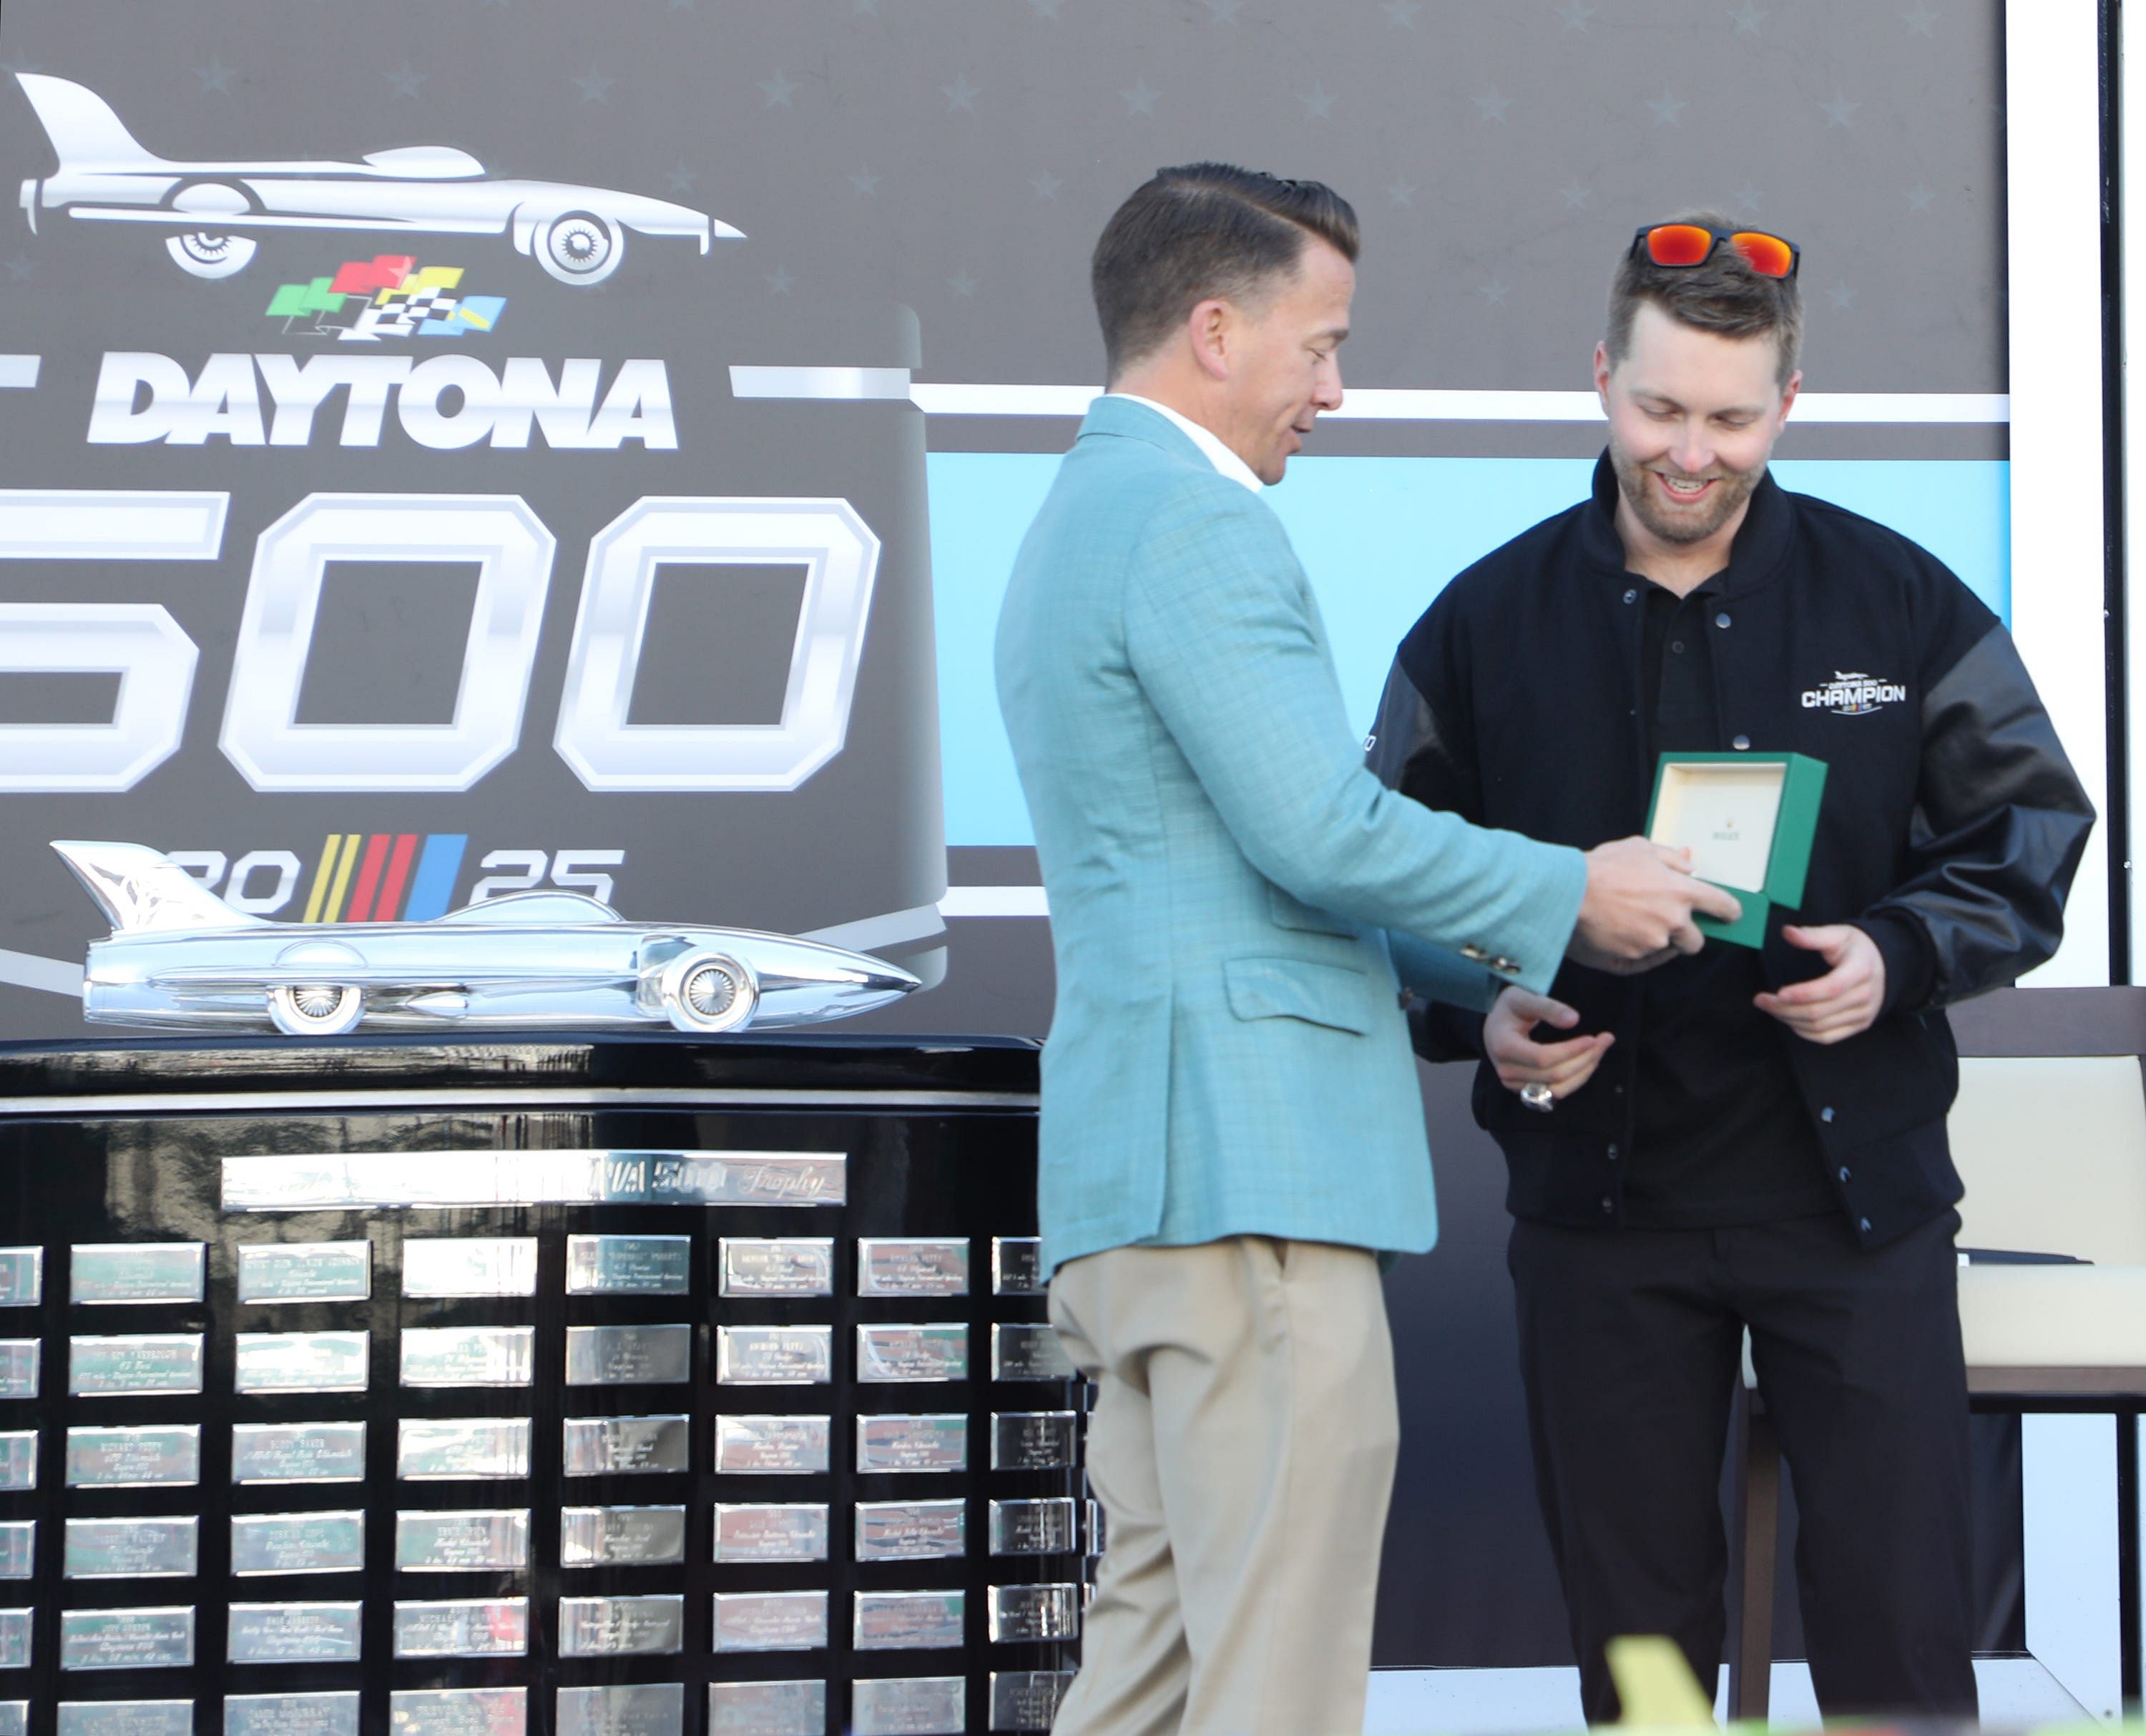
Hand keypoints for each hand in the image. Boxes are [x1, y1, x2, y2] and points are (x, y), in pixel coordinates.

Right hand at [1486, 987, 1615, 1101]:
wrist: (1495, 1026)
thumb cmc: (1509, 1008)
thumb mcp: (1523, 998)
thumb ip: (1548, 1007)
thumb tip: (1574, 1020)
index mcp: (1503, 1047)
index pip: (1542, 1057)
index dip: (1571, 1050)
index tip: (1593, 1038)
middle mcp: (1506, 1071)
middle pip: (1554, 1074)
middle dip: (1585, 1058)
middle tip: (1606, 1039)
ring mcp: (1515, 1084)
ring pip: (1558, 1088)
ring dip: (1584, 1071)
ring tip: (1600, 1050)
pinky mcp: (1525, 1091)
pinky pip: (1556, 1092)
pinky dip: (1576, 1078)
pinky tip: (1587, 1061)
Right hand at [1569, 838, 1743, 970]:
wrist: (1567, 892)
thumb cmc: (1602, 867)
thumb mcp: (1640, 848)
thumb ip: (1672, 857)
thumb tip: (1690, 865)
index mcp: (1682, 891)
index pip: (1723, 905)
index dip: (1731, 912)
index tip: (1731, 916)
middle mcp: (1674, 920)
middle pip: (1697, 941)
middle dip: (1687, 935)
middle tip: (1668, 924)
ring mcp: (1654, 942)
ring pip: (1667, 950)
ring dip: (1658, 940)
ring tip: (1633, 924)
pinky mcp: (1634, 957)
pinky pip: (1644, 959)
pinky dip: (1636, 949)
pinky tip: (1620, 934)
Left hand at [1754, 924, 1885, 1044]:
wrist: (1884, 964)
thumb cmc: (1855, 947)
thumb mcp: (1838, 934)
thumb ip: (1812, 935)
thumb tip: (1787, 932)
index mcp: (1861, 970)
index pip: (1831, 988)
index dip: (1803, 993)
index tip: (1778, 993)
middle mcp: (1865, 996)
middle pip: (1819, 1011)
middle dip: (1784, 1009)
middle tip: (1760, 1000)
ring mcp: (1863, 1014)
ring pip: (1819, 1027)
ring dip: (1789, 1019)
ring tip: (1770, 1007)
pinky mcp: (1859, 1025)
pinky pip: (1827, 1037)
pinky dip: (1803, 1031)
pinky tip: (1788, 1019)